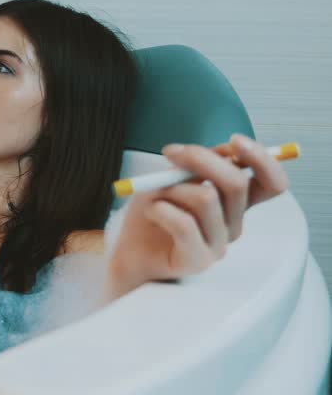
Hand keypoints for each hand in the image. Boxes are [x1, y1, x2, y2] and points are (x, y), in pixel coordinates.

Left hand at [104, 133, 289, 300]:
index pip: (272, 184)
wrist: (128, 251)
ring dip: (172, 188)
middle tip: (170, 152)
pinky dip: (161, 209)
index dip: (263, 160)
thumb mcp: (175, 177)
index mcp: (233, 203)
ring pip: (206, 198)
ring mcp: (218, 244)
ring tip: (154, 196)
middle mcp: (232, 223)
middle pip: (237, 184)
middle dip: (201, 158)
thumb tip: (227, 149)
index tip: (235, 140)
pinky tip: (151, 211)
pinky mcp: (198, 260)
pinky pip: (185, 224)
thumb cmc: (153, 212)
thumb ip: (203, 164)